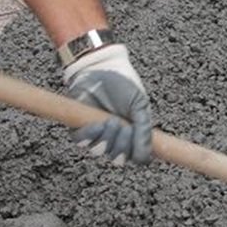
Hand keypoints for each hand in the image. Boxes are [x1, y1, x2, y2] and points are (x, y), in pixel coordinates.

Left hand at [63, 44, 154, 164]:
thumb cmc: (123, 84)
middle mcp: (114, 138)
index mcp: (132, 135)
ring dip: (107, 139)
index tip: (140, 146)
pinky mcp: (79, 129)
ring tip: (110, 120)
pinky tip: (97, 124)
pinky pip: (83, 143)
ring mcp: (97, 135)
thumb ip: (144, 129)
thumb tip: (147, 156)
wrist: (101, 68)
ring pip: (101, 152)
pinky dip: (91, 136)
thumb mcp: (140, 105)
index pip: (136, 157)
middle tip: (123, 126)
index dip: (138, 156)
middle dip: (122, 145)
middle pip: (118, 158)